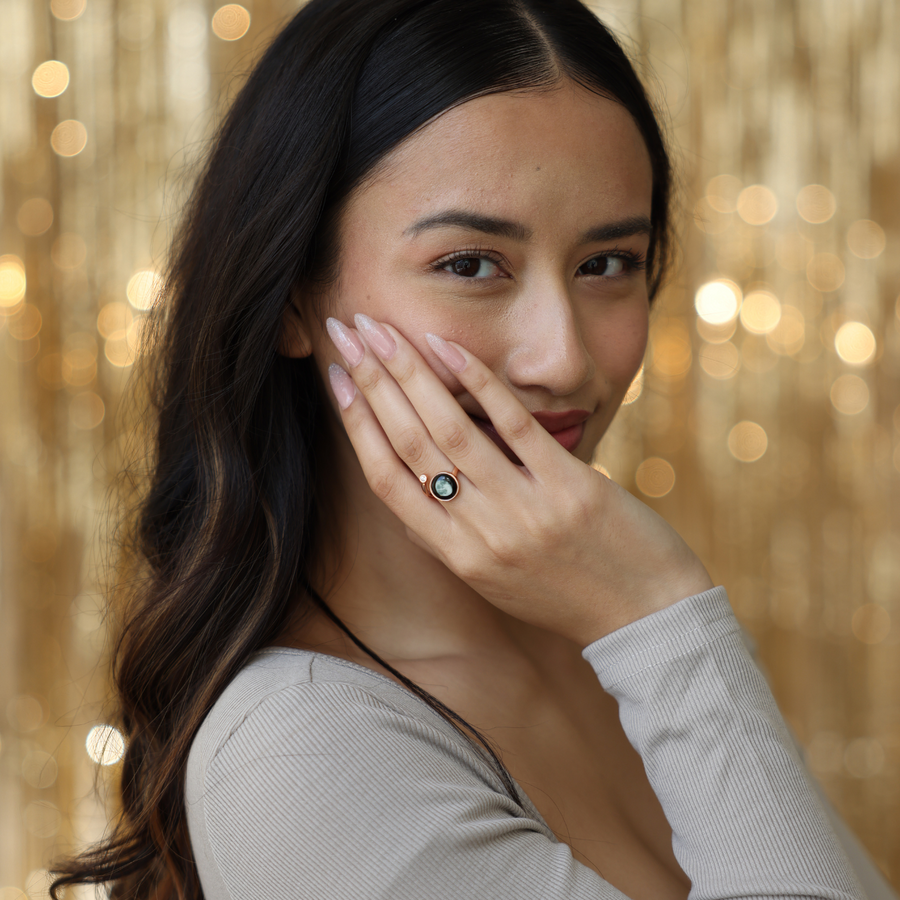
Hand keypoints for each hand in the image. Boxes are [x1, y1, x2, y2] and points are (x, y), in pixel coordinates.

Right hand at [325, 314, 713, 646]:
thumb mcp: (496, 578)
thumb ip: (454, 533)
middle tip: (346, 328)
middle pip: (410, 445)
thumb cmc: (567, 594)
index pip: (386, 481)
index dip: (356, 423)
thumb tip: (417, 480)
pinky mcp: (569, 488)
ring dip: (411, 372)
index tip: (337, 377)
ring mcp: (525, 512)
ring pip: (451, 431)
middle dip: (372, 380)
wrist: (646, 617)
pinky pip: (514, 426)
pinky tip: (449, 346)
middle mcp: (481, 535)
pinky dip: (479, 382)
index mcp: (457, 557)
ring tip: (383, 328)